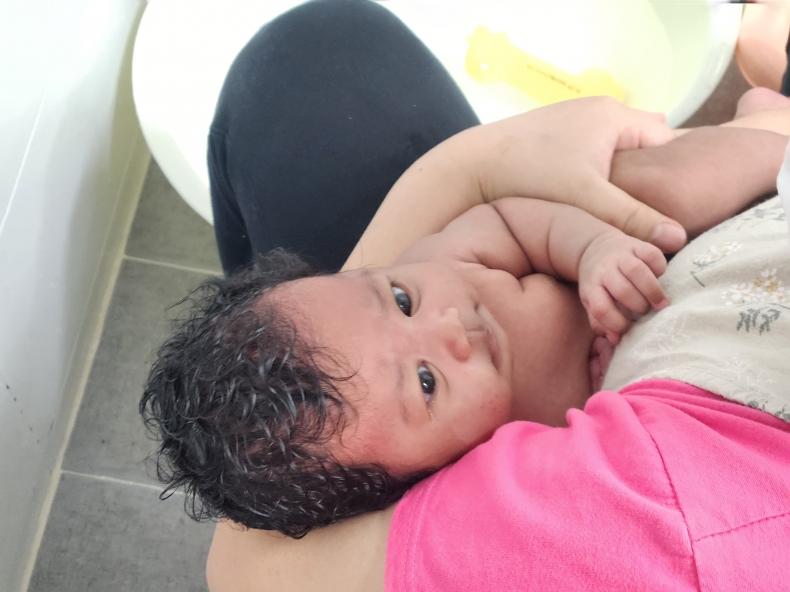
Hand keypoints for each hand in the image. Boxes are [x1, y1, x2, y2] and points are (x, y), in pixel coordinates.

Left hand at [472, 97, 686, 251]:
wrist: (470, 167)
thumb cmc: (530, 177)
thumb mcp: (587, 200)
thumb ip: (633, 219)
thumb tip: (677, 239)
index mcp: (615, 116)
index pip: (668, 142)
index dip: (675, 176)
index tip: (676, 209)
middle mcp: (599, 109)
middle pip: (644, 145)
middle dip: (649, 176)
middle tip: (650, 213)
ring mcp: (575, 118)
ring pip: (616, 150)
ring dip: (622, 176)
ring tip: (621, 210)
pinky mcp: (555, 134)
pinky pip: (593, 152)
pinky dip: (598, 173)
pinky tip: (590, 200)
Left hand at [578, 231, 668, 343]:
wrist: (595, 249)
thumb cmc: (598, 283)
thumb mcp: (592, 301)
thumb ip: (601, 321)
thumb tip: (615, 339)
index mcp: (592, 288)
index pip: (601, 308)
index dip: (616, 323)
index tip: (628, 329)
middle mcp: (605, 271)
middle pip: (622, 290)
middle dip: (638, 306)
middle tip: (647, 313)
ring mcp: (621, 256)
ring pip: (637, 271)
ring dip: (653, 290)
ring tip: (662, 304)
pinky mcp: (636, 245)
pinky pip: (652, 255)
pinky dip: (660, 268)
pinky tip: (659, 277)